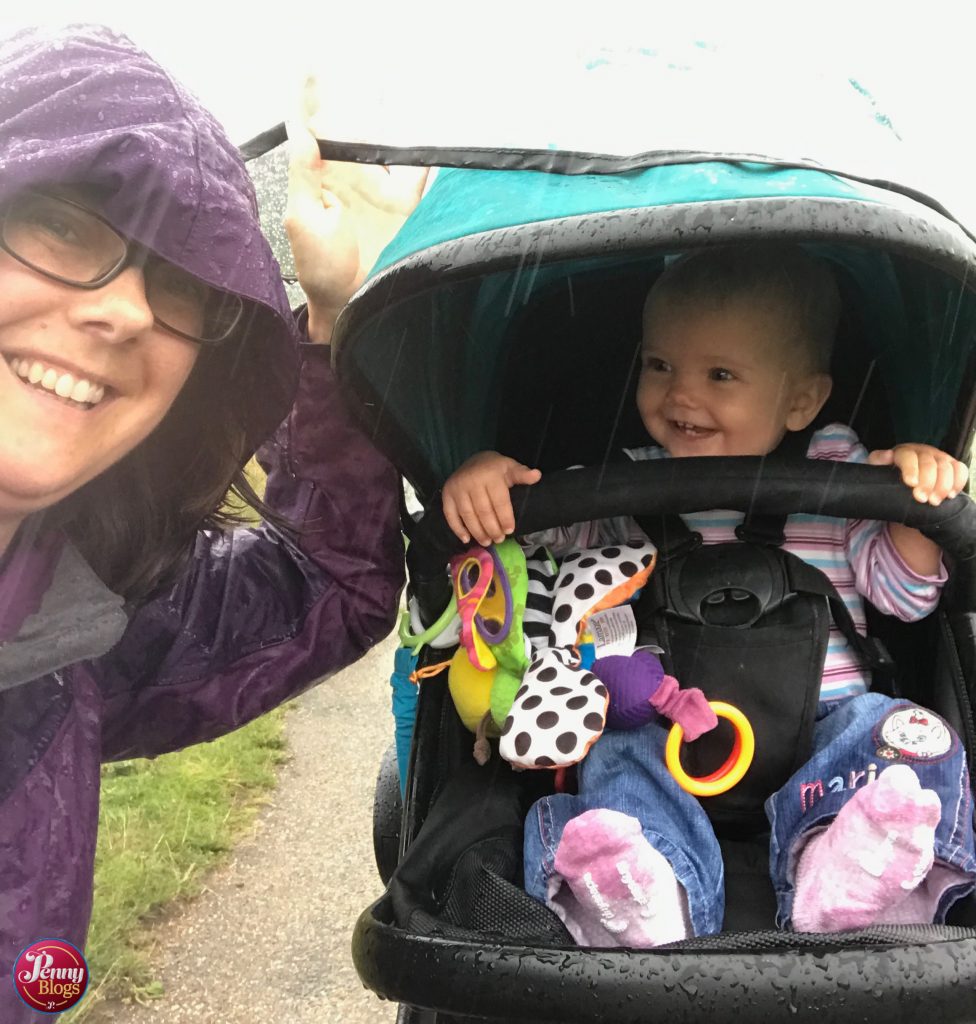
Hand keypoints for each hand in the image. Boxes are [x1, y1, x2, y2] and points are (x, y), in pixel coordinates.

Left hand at [284, 82, 427, 341]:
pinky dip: (426, 156)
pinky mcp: (408, 208)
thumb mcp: (303, 222)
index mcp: (323, 180)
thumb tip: (302, 131)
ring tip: (391, 99)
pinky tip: (427, 140)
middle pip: (355, 131)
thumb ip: (303, 176)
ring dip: (390, 125)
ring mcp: (382, 193)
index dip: (311, 99)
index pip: (315, 132)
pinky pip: (420, 174)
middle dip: (354, 108)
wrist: (353, 308)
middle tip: (347, 92)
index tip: (310, 71)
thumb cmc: (320, 272)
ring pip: (388, 146)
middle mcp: (353, 181)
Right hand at [442, 451, 541, 545]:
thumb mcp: (511, 468)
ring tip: (486, 542)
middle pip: (483, 511)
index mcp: (490, 475)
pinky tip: (466, 539)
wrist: (473, 460)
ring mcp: (457, 488)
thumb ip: (522, 474)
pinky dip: (457, 529)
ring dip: (477, 532)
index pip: (499, 501)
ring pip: (468, 515)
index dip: (505, 518)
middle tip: (499, 540)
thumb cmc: (495, 468)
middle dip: (492, 529)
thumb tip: (537, 475)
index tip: (509, 531)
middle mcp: (471, 481)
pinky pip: (450, 515)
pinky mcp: (447, 494)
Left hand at [868, 444, 968, 504]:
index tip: (911, 484)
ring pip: (946, 467)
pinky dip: (958, 482)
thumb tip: (888, 455)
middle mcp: (923, 452)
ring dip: (943, 486)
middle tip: (922, 500)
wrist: (906, 479)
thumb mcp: (879, 468)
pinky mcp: (951, 464)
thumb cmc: (890, 474)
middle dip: (927, 483)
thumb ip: (878, 461)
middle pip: (929, 464)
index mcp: (904, 452)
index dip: (911, 469)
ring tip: (935, 502)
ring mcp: (939, 457)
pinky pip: (960, 470)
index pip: (908, 456)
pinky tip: (951, 495)